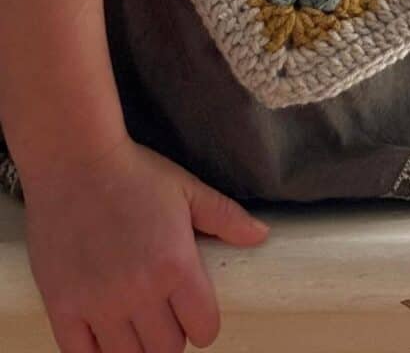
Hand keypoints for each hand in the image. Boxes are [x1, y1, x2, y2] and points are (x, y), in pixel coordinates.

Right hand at [22, 136, 269, 352]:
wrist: (74, 161)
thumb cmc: (134, 172)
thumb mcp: (187, 189)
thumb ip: (226, 217)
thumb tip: (262, 235)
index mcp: (175, 264)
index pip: (204, 329)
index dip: (203, 323)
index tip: (194, 310)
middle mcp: (139, 291)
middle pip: (167, 351)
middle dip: (172, 335)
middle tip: (164, 313)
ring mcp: (98, 302)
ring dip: (137, 346)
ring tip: (135, 321)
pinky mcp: (62, 306)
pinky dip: (96, 351)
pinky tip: (103, 330)